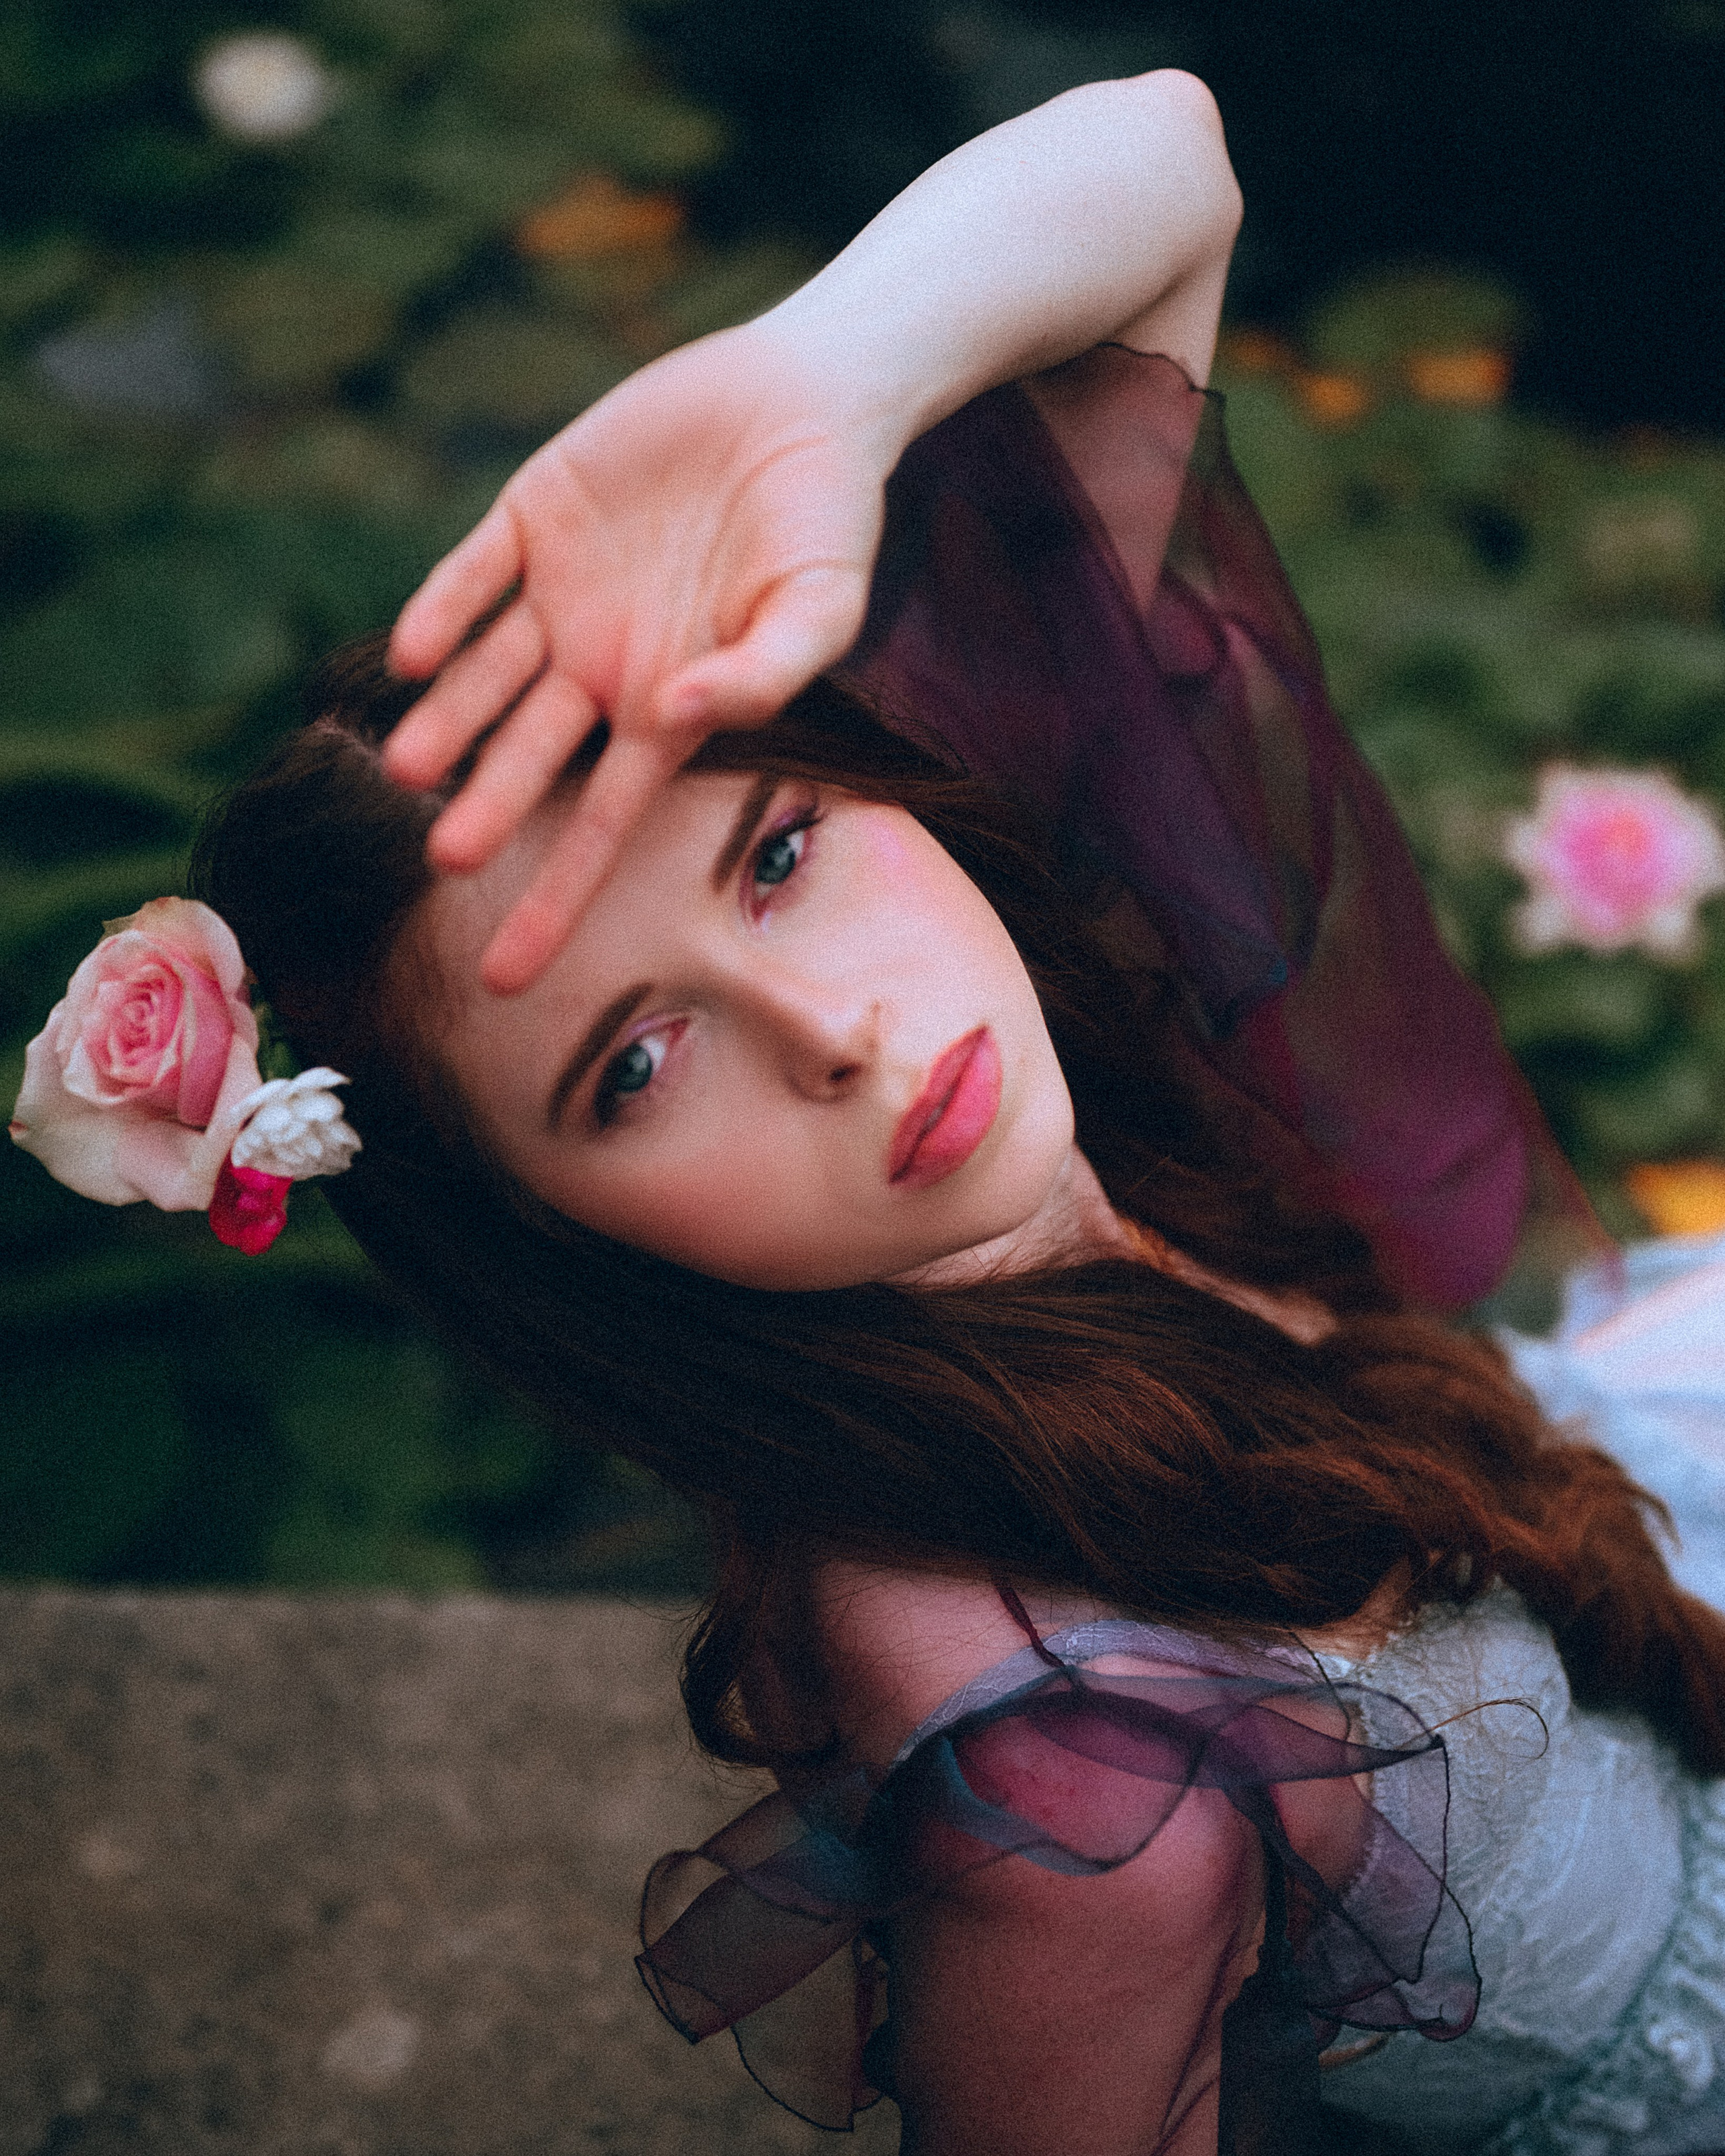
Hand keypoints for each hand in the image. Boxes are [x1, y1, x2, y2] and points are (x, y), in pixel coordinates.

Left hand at [384, 321, 889, 992]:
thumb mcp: (820, 609)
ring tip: (413, 764)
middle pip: (529, 758)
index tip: (507, 975)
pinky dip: (444, 610)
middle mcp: (602, 664)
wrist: (801, 396)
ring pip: (486, 675)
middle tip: (448, 858)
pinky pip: (476, 572)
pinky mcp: (535, 514)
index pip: (602, 823)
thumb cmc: (826, 520)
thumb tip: (680, 716)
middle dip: (490, 808)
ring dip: (448, 720)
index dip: (555, 898)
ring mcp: (561, 592)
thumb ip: (762, 674)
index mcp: (664, 708)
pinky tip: (412, 655)